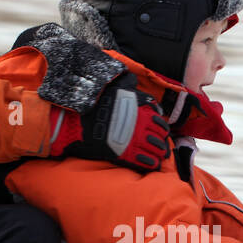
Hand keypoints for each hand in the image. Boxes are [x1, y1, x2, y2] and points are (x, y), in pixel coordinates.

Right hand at [51, 73, 169, 171]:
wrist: (80, 122)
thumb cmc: (95, 105)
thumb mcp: (113, 89)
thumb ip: (126, 85)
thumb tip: (131, 78)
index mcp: (140, 112)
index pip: (160, 123)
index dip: (162, 128)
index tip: (160, 132)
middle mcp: (141, 127)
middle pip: (160, 138)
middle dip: (162, 143)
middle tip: (161, 147)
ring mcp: (134, 142)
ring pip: (156, 151)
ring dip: (158, 154)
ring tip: (158, 156)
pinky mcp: (126, 155)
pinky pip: (146, 162)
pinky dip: (151, 164)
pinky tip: (151, 164)